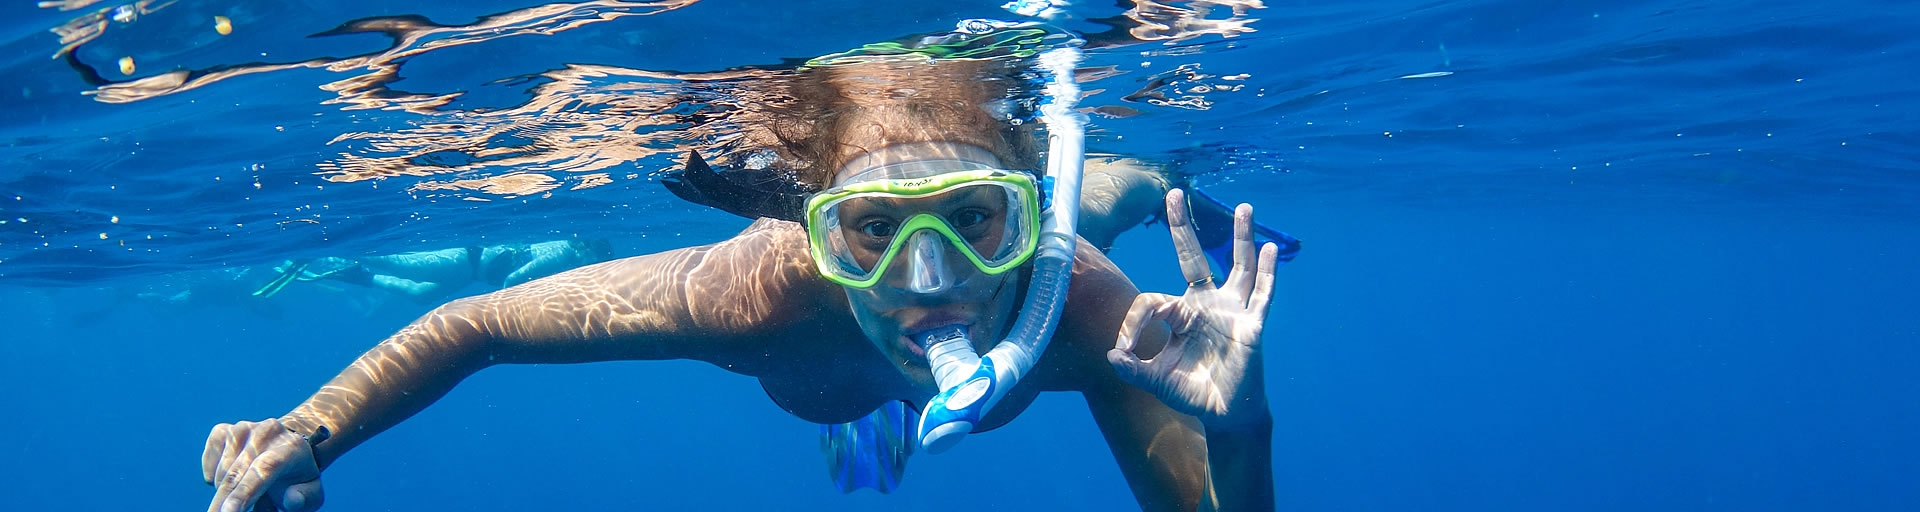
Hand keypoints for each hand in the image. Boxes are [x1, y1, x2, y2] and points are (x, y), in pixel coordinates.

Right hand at [203, 418, 323, 511]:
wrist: (286, 445)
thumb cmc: (297, 476)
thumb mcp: (311, 491)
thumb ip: (305, 497)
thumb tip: (291, 501)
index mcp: (292, 447)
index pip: (264, 469)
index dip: (244, 492)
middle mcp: (267, 432)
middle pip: (236, 474)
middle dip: (223, 502)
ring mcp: (242, 429)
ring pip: (220, 474)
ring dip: (227, 491)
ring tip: (247, 490)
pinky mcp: (221, 431)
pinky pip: (209, 465)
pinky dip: (215, 478)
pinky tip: (235, 476)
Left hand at [1110, 189, 1279, 427]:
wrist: (1224, 413)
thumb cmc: (1191, 392)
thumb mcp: (1156, 380)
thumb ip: (1134, 370)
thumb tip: (1112, 354)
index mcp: (1178, 314)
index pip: (1152, 301)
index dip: (1134, 322)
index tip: (1124, 349)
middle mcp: (1204, 304)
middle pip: (1192, 257)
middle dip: (1181, 227)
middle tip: (1172, 193)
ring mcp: (1231, 311)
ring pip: (1237, 266)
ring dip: (1241, 237)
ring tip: (1244, 207)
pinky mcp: (1252, 324)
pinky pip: (1263, 294)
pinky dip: (1268, 272)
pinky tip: (1271, 250)